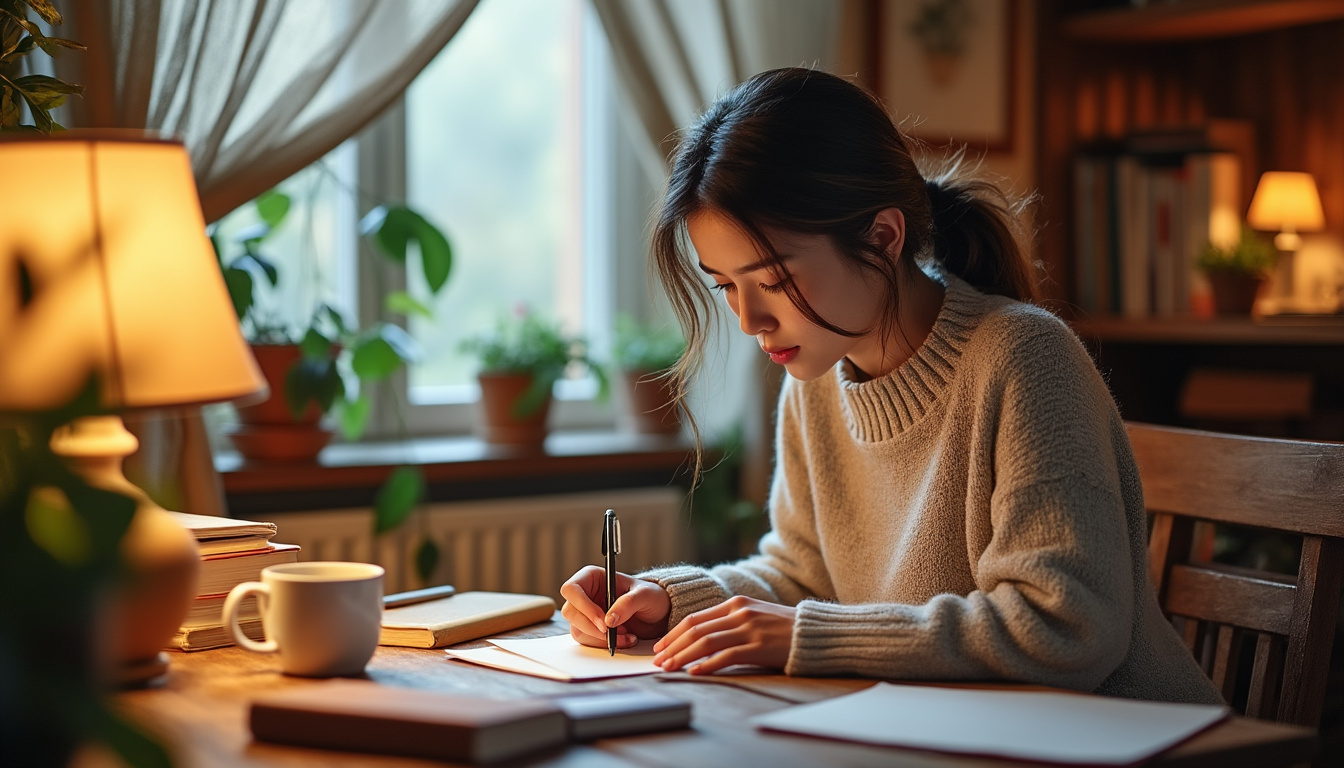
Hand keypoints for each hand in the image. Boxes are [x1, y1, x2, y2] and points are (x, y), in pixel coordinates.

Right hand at [560, 565, 669, 649]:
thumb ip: (628, 603)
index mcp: (592, 577)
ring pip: (577, 629)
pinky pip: (587, 640)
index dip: (583, 606)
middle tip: (613, 634)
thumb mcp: (645, 594)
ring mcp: (586, 613)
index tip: (603, 621)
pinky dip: (605, 645)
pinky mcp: (590, 629)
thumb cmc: (650, 596)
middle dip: (591, 627)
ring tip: (626, 636)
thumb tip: (609, 620)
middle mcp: (585, 594)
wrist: (657, 614)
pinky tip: (624, 640)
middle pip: (570, 612)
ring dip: (601, 639)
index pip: (572, 589)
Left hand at [653, 596, 795, 674]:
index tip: (660, 647)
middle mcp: (740, 613)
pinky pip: (726, 656)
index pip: (695, 618)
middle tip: (658, 661)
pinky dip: (707, 665)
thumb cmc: (784, 629)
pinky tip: (695, 672)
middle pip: (695, 629)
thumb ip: (730, 623)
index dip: (674, 634)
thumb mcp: (755, 617)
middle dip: (672, 646)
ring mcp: (750, 629)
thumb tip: (700, 640)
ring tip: (669, 668)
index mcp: (736, 604)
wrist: (816, 633)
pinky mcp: (760, 647)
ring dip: (683, 656)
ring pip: (706, 642)